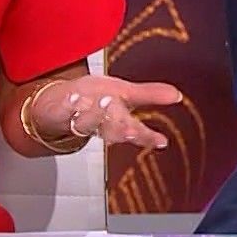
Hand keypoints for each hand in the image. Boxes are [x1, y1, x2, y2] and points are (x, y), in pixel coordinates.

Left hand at [29, 74, 179, 150]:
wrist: (58, 106)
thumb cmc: (95, 99)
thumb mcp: (125, 93)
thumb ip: (150, 95)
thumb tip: (178, 95)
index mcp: (118, 119)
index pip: (135, 129)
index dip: (147, 136)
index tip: (162, 142)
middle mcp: (101, 122)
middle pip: (113, 128)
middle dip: (123, 128)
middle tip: (132, 129)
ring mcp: (81, 116)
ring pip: (91, 120)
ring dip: (98, 114)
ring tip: (106, 103)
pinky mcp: (63, 108)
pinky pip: (67, 107)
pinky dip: (71, 103)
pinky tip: (75, 97)